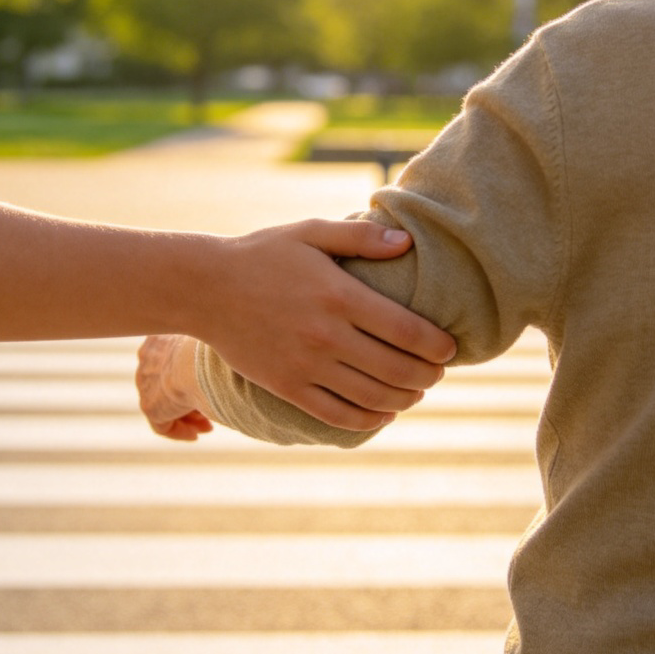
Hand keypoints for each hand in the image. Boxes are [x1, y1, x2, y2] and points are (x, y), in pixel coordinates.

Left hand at [135, 334, 212, 439]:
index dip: (191, 374)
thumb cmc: (211, 348)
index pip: (172, 359)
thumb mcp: (212, 345)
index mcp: (160, 338)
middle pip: (167, 383)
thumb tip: (232, 363)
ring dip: (186, 417)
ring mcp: (145, 383)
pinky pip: (162, 424)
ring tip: (208, 427)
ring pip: (165, 404)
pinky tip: (196, 435)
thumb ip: (212, 353)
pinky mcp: (149, 406)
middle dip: (188, 399)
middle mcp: (147, 358)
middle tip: (209, 410)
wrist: (195, 362)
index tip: (210, 384)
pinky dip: (179, 431)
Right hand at [185, 218, 455, 431]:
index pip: (409, 331)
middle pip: (398, 370)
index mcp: (340, 295)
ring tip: (415, 392)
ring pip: (373, 397)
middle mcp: (327, 335)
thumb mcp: (310, 233)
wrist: (205, 289)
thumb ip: (360, 237)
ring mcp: (306, 365)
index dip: (438, 346)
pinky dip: (368, 420)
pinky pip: (337, 415)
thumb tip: (406, 242)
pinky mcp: (288, 387)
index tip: (449, 348)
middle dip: (429, 376)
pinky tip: (381, 413)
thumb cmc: (261, 255)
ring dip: (405, 400)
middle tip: (437, 372)